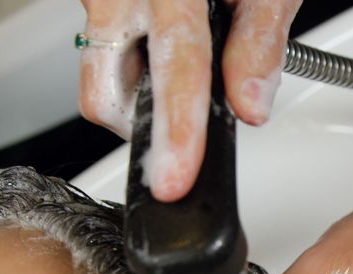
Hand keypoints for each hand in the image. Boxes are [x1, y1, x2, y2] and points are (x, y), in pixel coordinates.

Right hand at [78, 0, 301, 200]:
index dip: (176, 128)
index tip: (174, 176)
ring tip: (184, 74)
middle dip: (145, 125)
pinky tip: (166, 50)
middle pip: (105, 93)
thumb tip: (250, 106)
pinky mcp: (93, 1)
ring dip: (139, 96)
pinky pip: (100, 52)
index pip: (174, 66)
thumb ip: (259, 42)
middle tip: (186, 130)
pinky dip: (134, 66)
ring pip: (97, 79)